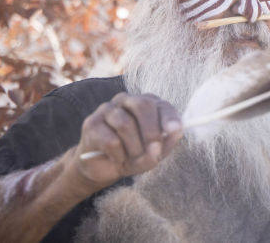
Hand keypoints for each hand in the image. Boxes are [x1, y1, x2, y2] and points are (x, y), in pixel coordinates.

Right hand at [66, 93, 183, 191]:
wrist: (103, 168)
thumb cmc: (133, 155)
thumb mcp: (153, 153)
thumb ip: (166, 144)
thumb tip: (178, 133)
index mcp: (146, 104)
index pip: (161, 105)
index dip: (169, 118)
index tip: (176, 130)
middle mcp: (127, 101)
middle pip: (142, 106)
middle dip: (152, 131)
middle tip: (155, 150)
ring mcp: (107, 109)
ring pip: (125, 124)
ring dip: (134, 147)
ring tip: (133, 157)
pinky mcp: (91, 123)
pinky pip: (111, 140)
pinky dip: (118, 154)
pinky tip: (117, 157)